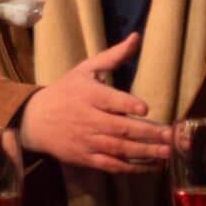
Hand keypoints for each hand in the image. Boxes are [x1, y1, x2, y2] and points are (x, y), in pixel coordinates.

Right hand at [16, 34, 170, 173]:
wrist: (36, 120)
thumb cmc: (66, 91)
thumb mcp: (86, 69)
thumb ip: (114, 56)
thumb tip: (136, 37)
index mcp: (89, 95)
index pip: (109, 100)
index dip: (127, 105)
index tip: (145, 109)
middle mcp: (88, 119)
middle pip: (119, 128)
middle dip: (146, 133)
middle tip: (170, 136)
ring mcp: (87, 141)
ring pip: (118, 149)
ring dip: (144, 152)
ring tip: (166, 152)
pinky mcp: (86, 158)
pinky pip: (111, 165)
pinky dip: (131, 168)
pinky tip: (151, 166)